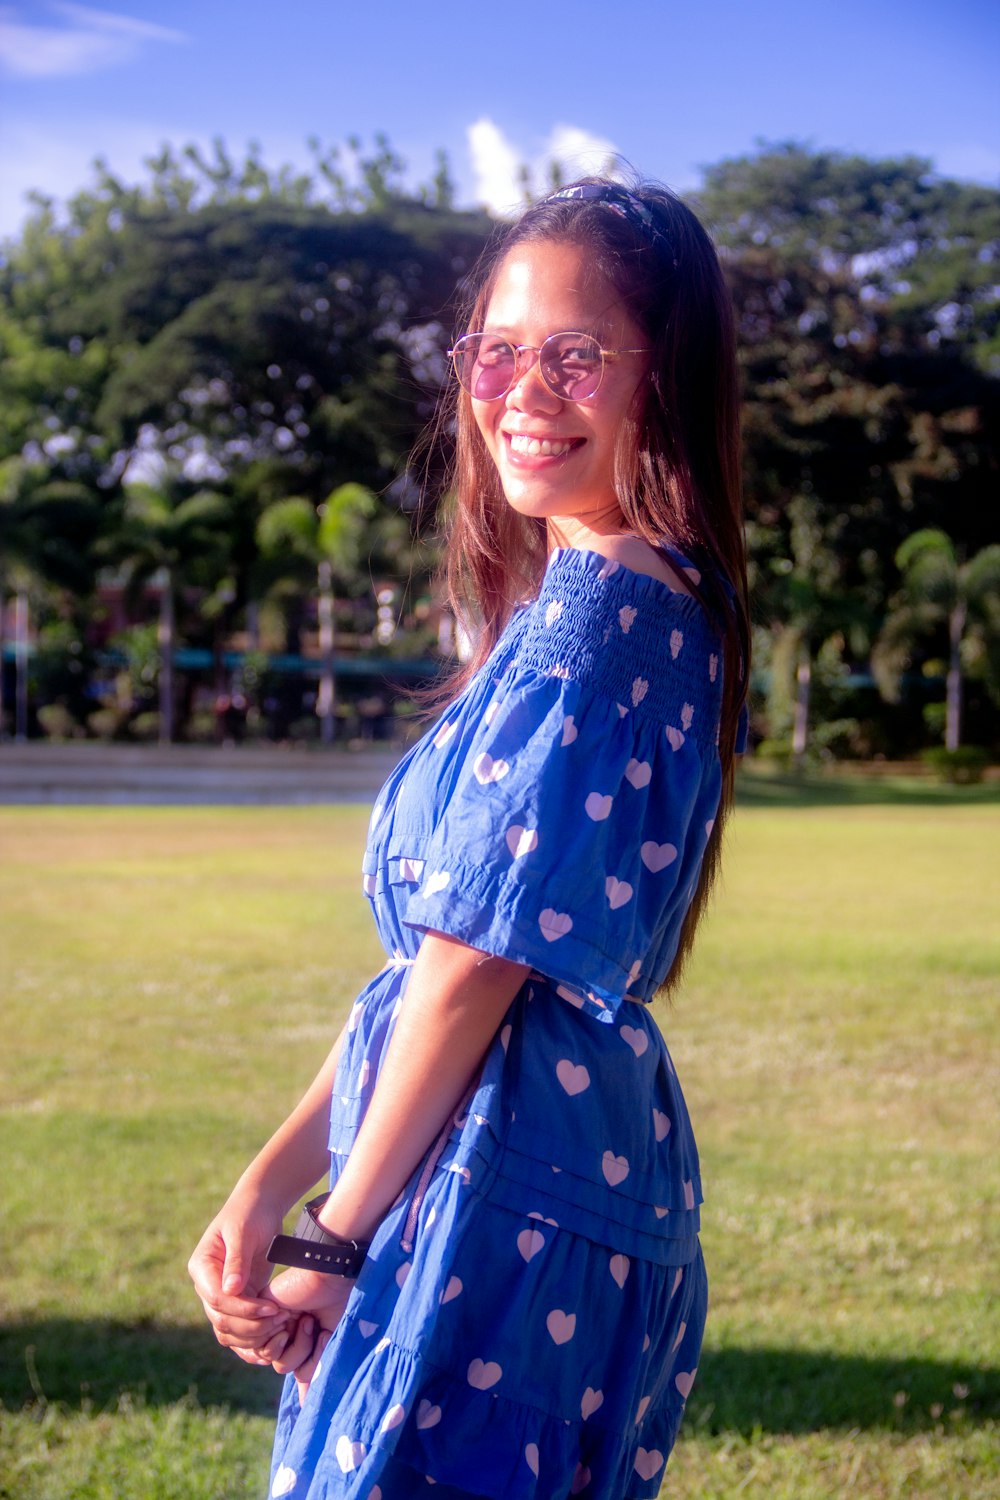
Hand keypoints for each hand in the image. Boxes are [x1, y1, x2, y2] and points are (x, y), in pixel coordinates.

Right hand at [188, 1191, 294, 1355]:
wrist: (261, 1206)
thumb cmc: (251, 1213)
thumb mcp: (244, 1232)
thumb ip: (237, 1260)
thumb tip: (229, 1290)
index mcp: (202, 1267)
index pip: (216, 1299)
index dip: (242, 1308)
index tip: (270, 1308)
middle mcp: (207, 1285)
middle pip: (222, 1319)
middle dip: (251, 1325)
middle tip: (281, 1318)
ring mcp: (222, 1294)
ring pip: (229, 1329)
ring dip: (254, 1333)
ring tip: (282, 1323)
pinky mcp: (239, 1299)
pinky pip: (241, 1326)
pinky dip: (256, 1334)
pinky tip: (275, 1334)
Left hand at [266, 1266, 353, 1401]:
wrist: (330, 1274)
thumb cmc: (336, 1302)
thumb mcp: (330, 1340)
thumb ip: (315, 1370)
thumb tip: (306, 1408)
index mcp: (298, 1336)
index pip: (295, 1367)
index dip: (310, 1362)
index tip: (322, 1339)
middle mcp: (283, 1332)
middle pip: (286, 1367)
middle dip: (307, 1355)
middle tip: (318, 1330)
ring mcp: (271, 1325)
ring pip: (276, 1362)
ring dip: (297, 1346)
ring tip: (306, 1320)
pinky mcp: (259, 1316)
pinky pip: (264, 1348)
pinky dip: (282, 1338)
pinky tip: (291, 1317)